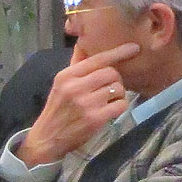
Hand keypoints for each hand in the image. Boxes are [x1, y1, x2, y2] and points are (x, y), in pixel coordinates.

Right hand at [17, 42, 143, 165]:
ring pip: (118, 88)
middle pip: (111, 73)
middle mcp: (75, 87)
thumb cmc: (57, 109)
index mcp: (66, 76)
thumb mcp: (60, 84)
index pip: (97, 59)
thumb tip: (84, 42)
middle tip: (110, 88)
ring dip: (118, 94)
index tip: (134, 47)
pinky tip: (111, 110)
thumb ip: (75, 66)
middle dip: (116, 80)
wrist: (47, 138)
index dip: (117, 52)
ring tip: (108, 101)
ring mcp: (86, 103)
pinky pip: (120, 104)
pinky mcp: (95, 118)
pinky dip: (120, 106)